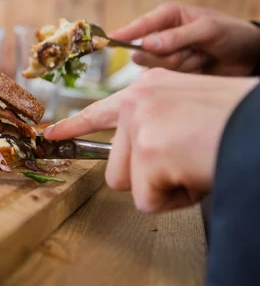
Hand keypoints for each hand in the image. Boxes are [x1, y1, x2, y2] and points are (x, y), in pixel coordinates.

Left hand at [44, 68, 257, 212]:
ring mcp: (140, 123)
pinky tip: (197, 173)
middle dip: (149, 176)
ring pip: (128, 183)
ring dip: (163, 187)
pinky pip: (147, 200)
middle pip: (116, 163)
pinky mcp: (148, 151)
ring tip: (193, 164)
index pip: (101, 110)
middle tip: (186, 161)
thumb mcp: (190, 108)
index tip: (50, 134)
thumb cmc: (236, 121)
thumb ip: (158, 122)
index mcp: (150, 87)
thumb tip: (139, 151)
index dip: (74, 125)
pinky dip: (175, 199)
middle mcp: (137, 99)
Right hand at [111, 2, 259, 75]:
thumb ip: (177, 37)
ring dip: (183, 64)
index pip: (140, 25)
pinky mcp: (173, 70)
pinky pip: (167, 77)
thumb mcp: (207, 30)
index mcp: (168, 16)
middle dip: (170, 55)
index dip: (124, 33)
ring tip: (202, 55)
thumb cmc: (230, 33)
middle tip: (194, 49)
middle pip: (145, 52)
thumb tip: (146, 44)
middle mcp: (162, 34)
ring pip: (157, 67)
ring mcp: (167, 54)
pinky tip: (201, 65)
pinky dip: (187, 73)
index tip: (108, 40)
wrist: (249, 55)